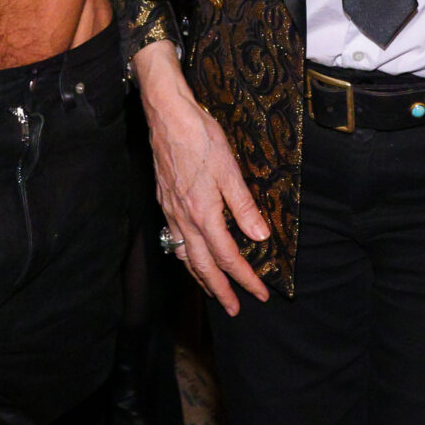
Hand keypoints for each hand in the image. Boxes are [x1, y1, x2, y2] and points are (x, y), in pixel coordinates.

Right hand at [134, 39, 270, 315]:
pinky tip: (191, 255)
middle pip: (202, 266)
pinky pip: (176, 240)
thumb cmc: (200, 137)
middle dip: (220, 290)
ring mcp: (170, 212)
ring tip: (213, 291)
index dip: (244, 278)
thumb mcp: (230, 170)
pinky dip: (186, 257)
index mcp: (203, 214)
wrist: (167, 115)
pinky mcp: (164, 201)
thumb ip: (244, 207)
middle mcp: (183, 219)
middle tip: (235, 309)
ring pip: (185, 256)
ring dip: (201, 277)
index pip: (227, 258)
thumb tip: (260, 237)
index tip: (259, 294)